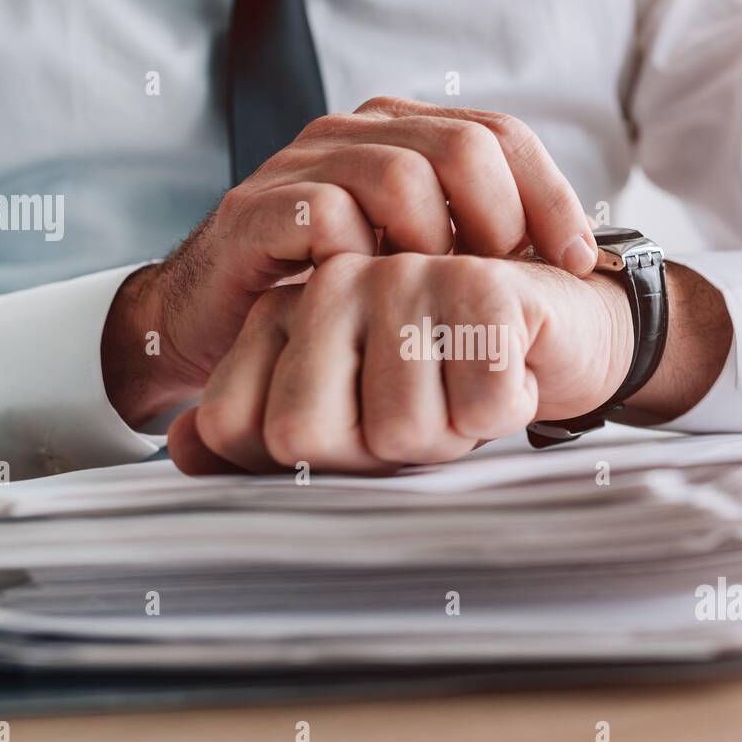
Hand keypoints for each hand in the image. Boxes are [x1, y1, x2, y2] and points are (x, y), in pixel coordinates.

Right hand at [102, 97, 598, 426]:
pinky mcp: (255, 210)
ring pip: (398, 176)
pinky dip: (359, 262)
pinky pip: (325, 213)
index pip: (501, 134)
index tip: (575, 259)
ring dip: (430, 250)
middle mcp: (355, 135)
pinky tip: (367, 301)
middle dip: (498, 222)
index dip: (550, 196)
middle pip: (462, 146)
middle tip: (495, 287)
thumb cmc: (329, 299)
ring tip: (429, 302)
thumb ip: (477, 244)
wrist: (214, 327)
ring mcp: (302, 167)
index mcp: (402, 136)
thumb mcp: (418, 266)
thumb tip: (572, 256)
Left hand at [166, 253, 633, 473]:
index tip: (370, 434)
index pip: (252, 434)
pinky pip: (476, 409)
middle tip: (426, 416)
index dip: (323, 463)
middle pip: (312, 438)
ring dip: (453, 434)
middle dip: (383, 455)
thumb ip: (260, 436)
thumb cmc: (447, 382)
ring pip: (400, 432)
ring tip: (469, 386)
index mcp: (285, 316)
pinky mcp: (480, 284)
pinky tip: (512, 368)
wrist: (558, 329)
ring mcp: (402, 278)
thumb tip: (183, 450)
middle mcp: (332, 286)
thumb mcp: (348, 420)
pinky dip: (506, 410)